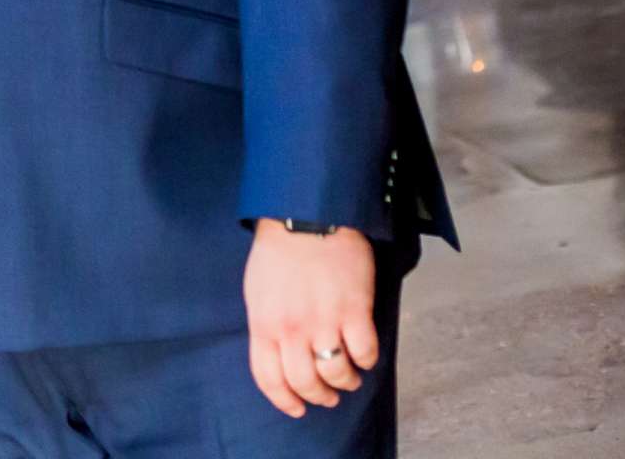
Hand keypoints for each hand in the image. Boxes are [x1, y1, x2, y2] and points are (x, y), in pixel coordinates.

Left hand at [243, 219, 379, 417]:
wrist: (307, 215)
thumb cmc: (279, 251)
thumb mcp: (257, 291)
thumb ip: (266, 324)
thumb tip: (277, 352)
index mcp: (264, 324)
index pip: (268, 378)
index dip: (284, 400)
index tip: (296, 408)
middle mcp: (292, 329)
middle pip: (305, 383)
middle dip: (318, 397)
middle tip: (327, 396)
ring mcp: (324, 321)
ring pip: (337, 374)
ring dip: (345, 382)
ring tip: (348, 376)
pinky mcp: (355, 311)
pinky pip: (365, 353)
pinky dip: (367, 360)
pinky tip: (364, 353)